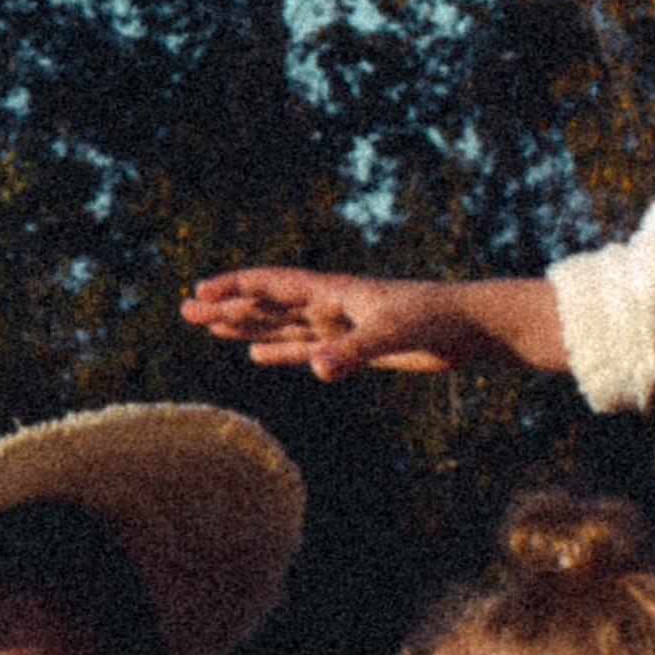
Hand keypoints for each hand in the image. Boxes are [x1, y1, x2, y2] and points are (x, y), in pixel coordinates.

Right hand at [182, 272, 568, 379]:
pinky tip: (257, 355)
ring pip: (282, 324)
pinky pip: (307, 347)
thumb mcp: (393, 335)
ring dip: (246, 326)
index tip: (200, 291)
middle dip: (227, 307)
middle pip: (268, 303)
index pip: (273, 284)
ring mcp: (341, 324)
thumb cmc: (435, 320)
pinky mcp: (355, 346)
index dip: (235, 287)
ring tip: (209, 328)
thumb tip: (318, 370)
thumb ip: (353, 352)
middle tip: (185, 310)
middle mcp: (331, 304)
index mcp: (334, 291)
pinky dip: (281, 350)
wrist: (469, 326)